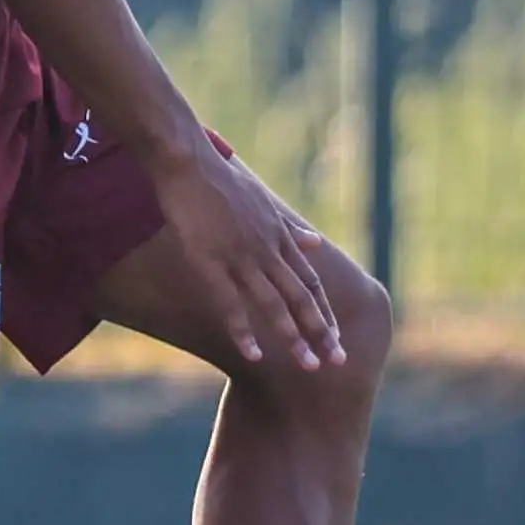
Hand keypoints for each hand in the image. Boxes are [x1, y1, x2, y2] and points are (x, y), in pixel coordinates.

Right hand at [155, 138, 355, 372]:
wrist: (188, 160)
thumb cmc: (220, 180)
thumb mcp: (264, 202)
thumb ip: (290, 228)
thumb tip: (317, 243)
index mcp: (278, 237)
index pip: (310, 281)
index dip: (323, 311)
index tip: (335, 336)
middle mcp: (267, 249)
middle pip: (300, 297)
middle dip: (320, 331)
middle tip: (336, 360)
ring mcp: (241, 256)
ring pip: (274, 304)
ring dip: (293, 336)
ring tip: (308, 364)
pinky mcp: (211, 261)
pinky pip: (231, 303)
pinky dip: (244, 330)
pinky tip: (253, 353)